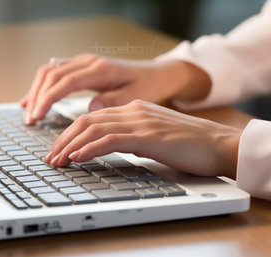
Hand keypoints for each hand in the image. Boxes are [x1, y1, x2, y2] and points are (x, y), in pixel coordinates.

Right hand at [20, 53, 210, 124]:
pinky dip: (43, 86)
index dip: (48, 99)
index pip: (65, 82)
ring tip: (28, 112)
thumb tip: (91, 108)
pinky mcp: (83, 67)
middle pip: (52, 74)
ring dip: (36, 90)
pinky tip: (34, 100)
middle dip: (37, 97)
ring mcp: (84, 62)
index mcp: (100, 69)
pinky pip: (56, 72)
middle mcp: (89, 62)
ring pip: (50, 71)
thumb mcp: (138, 96)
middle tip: (30, 120)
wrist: (158, 74)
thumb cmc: (149, 86)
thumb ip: (114, 101)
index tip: (37, 117)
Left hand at [44, 100, 240, 178]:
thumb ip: (133, 136)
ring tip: (57, 161)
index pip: (92, 118)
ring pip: (93, 128)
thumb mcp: (155, 136)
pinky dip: (89, 149)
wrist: (219, 143)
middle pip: (86, 120)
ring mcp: (140, 121)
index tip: (59, 149)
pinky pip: (110, 140)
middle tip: (50, 157)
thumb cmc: (190, 144)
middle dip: (63, 139)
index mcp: (134, 108)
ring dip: (70, 146)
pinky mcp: (147, 135)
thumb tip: (112, 147)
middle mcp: (134, 110)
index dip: (71, 133)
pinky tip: (76, 158)